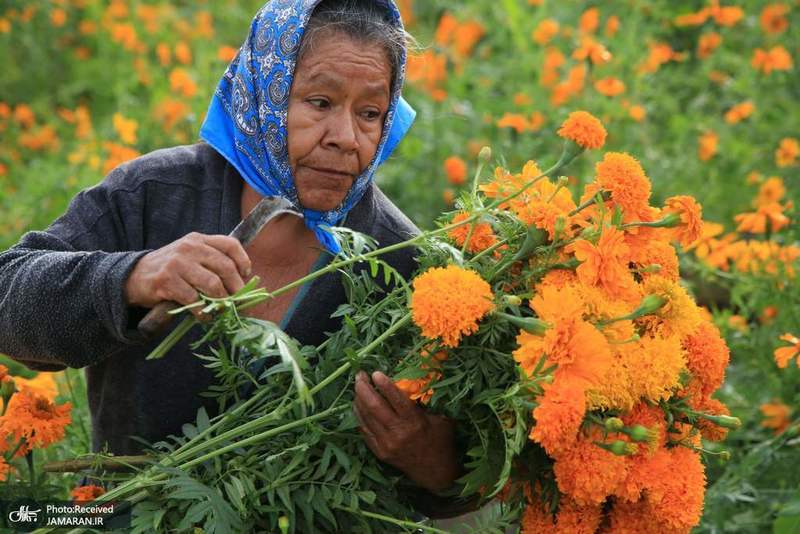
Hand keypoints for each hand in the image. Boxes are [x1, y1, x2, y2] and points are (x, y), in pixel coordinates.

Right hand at [124, 232, 251, 320]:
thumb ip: (211, 261)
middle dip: (236, 288)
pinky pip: (194, 300)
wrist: (133, 276)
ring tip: (221, 310)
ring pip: (212, 284)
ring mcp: (177, 263)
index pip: (230, 244)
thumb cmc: (169, 269)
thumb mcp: (189, 256)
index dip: (243, 260)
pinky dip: (203, 312)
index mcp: (198, 239)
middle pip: (225, 267)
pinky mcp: (167, 281)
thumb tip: (241, 282)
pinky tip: (204, 317)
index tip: (246, 275)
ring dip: (221, 302)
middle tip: (238, 301)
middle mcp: (189, 248)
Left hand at [353, 371, 461, 492]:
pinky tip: (358, 406)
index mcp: (415, 422)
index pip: (396, 399)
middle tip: (360, 376)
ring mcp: (387, 444)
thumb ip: (427, 403)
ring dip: (359, 400)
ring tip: (358, 387)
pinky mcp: (380, 452)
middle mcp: (398, 432)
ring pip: (366, 417)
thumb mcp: (441, 419)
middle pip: (375, 406)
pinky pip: (365, 430)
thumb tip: (413, 384)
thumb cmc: (441, 441)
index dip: (384, 384)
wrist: (435, 472)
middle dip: (364, 388)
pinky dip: (359, 416)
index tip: (375, 372)